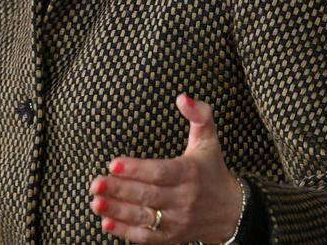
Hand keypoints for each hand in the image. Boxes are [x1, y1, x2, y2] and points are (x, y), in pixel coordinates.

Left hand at [88, 94, 243, 242]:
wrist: (231, 212)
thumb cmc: (212, 170)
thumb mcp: (209, 140)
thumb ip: (199, 115)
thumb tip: (182, 96)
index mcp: (190, 173)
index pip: (161, 172)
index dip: (137, 169)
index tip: (113, 163)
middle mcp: (184, 199)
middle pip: (148, 196)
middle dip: (120, 190)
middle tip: (95, 183)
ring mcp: (177, 221)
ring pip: (144, 218)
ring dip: (118, 212)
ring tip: (95, 202)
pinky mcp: (171, 237)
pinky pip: (147, 238)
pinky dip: (126, 233)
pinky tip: (106, 223)